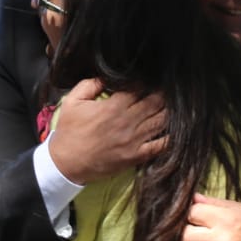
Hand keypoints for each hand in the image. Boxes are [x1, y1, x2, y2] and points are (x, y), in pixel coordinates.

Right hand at [47, 79, 166, 183]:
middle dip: (162, 94)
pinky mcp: (136, 156)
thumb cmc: (69, 132)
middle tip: (165, 91)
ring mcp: (134, 140)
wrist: (66, 164)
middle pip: (155, 102)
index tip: (150, 80)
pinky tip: (173, 129)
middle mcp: (127, 122)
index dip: (147, 82)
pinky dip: (169, 136)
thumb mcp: (72, 102)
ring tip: (171, 106)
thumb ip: (90, 84)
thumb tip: (106, 77)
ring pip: (161, 121)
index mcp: (113, 107)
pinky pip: (160, 145)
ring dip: (168, 111)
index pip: (139, 88)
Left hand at [183, 193, 240, 240]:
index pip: (193, 213)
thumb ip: (212, 202)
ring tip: (202, 239)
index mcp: (225, 220)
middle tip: (196, 227)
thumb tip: (192, 198)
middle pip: (185, 235)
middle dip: (187, 230)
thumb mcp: (236, 207)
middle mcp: (220, 240)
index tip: (198, 213)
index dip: (192, 212)